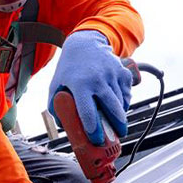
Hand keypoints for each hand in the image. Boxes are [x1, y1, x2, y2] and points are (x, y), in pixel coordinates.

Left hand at [47, 30, 132, 144]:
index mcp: (80, 84)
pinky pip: (127, 93)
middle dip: (117, 126)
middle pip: (112, 108)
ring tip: (117, 123)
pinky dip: (125, 102)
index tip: (96, 139)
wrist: (85, 43)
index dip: (93, 129)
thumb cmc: (69, 67)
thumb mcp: (56, 84)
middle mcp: (98, 79)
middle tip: (118, 136)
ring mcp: (112, 75)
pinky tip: (119, 107)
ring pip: (121, 102)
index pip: (88, 112)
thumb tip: (63, 125)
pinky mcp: (122, 72)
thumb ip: (55, 105)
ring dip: (120, 115)